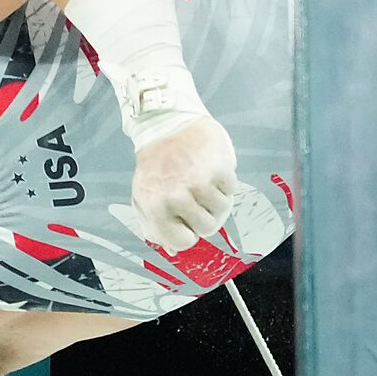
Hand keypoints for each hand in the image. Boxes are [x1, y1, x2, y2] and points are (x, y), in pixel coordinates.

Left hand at [132, 113, 239, 251]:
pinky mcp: (219, 169)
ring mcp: (200, 183)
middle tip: (195, 196)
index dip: (188, 232)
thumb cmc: (156, 164)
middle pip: (207, 228)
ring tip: (203, 181)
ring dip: (216, 197)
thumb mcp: (144, 196)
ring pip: (221, 210)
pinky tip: (211, 169)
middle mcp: (177, 198)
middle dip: (204, 215)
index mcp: (155, 208)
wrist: (167, 124)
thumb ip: (155, 226)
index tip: (185, 219)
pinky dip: (225, 182)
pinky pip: (231, 190)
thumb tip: (173, 251)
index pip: (183, 242)